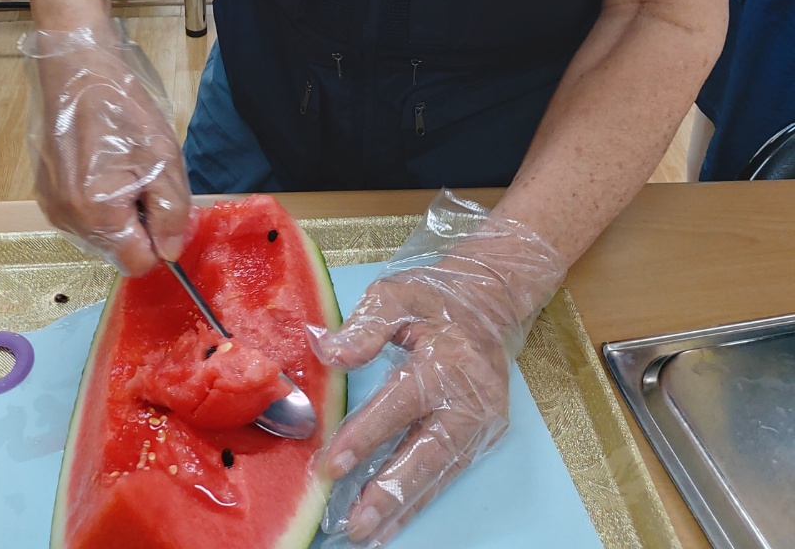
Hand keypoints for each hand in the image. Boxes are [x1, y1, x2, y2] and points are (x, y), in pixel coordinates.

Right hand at [20, 26, 191, 274]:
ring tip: (123, 167)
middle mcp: (68, 219)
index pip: (137, 263)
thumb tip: (170, 251)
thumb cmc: (122, 107)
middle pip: (117, 250)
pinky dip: (97, 202)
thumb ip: (171, 212)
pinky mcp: (45, 193)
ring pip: (99, 235)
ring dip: (118, 214)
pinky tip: (101, 165)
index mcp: (98, 214)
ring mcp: (52, 207)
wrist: (75, 68)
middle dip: (138, 225)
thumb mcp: (163, 157)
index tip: (163, 207)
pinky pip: (80, 216)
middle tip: (145, 179)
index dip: (159, 241)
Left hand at [315, 192, 566, 545]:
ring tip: (367, 533)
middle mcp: (468, 399)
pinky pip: (447, 474)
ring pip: (438, 473)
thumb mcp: (397, 294)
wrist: (490, 302)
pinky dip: (419, 499)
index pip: (399, 405)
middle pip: (426, 453)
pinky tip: (393, 522)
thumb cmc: (436, 298)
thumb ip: (364, 327)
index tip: (332, 465)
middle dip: (388, 492)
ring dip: (402, 506)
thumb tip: (329, 354)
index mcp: (445, 361)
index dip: (365, 436)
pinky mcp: (484, 437)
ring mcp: (481, 423)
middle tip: (355, 524)